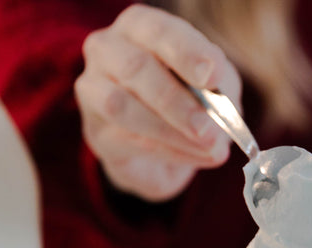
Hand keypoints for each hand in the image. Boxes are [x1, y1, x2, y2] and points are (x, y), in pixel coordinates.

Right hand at [75, 5, 240, 201]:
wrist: (161, 146)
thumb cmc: (186, 100)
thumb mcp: (211, 87)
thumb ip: (217, 89)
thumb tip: (218, 110)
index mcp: (139, 27)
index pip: (158, 30)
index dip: (186, 52)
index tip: (212, 76)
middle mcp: (107, 50)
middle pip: (135, 67)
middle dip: (176, 100)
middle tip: (208, 127)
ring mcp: (93, 90)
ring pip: (122, 106)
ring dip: (169, 130)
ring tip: (208, 146)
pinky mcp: (96, 131)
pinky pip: (129, 141)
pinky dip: (170, 151)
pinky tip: (197, 157)